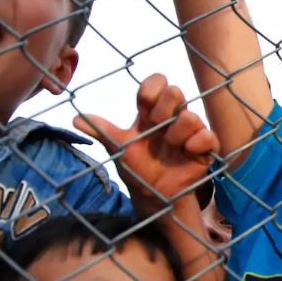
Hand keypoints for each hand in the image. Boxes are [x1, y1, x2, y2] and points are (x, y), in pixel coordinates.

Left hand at [75, 73, 220, 216]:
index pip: (156, 84)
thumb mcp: (119, 149)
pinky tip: (187, 152)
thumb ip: (102, 131)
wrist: (154, 196)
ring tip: (170, 146)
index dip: (152, 88)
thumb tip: (74, 119)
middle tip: (157, 126)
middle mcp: (172, 118)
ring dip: (177, 132)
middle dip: (165, 108)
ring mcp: (190, 132)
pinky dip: (196, 143)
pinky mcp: (204, 148)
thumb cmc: (138, 168)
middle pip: (176, 92)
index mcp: (151, 113)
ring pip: (191, 116)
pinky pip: (208, 135)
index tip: (144, 103)